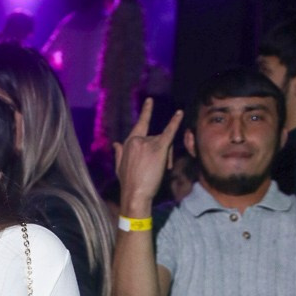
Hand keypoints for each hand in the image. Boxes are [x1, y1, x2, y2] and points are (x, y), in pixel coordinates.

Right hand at [114, 99, 183, 214]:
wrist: (135, 193)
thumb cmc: (128, 184)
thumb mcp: (119, 168)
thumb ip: (119, 154)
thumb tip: (115, 144)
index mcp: (128, 143)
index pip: (140, 126)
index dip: (146, 113)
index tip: (150, 102)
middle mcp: (137, 140)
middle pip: (156, 138)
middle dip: (162, 151)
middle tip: (162, 168)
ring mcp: (147, 143)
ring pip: (164, 142)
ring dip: (167, 155)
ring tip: (163, 170)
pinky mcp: (158, 148)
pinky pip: (168, 132)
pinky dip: (174, 122)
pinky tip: (179, 113)